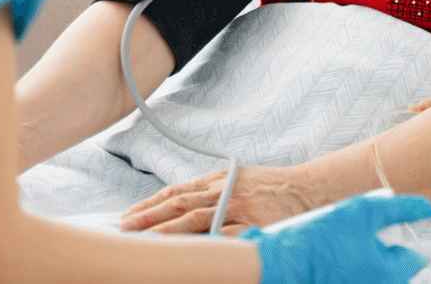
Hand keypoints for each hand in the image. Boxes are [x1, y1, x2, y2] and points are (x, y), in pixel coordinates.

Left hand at [119, 165, 312, 234]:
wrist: (306, 188)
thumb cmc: (270, 186)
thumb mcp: (237, 178)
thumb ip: (211, 189)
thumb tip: (180, 202)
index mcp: (217, 180)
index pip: (176, 192)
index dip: (150, 203)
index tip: (129, 214)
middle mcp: (222, 191)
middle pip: (179, 204)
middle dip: (149, 215)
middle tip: (125, 226)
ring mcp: (236, 208)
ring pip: (195, 219)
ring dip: (167, 230)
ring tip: (145, 239)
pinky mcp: (251, 224)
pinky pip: (223, 237)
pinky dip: (204, 243)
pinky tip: (187, 252)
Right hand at [241, 193, 430, 283]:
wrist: (282, 263)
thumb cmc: (322, 237)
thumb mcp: (363, 210)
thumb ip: (399, 208)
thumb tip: (429, 209)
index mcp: (389, 275)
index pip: (413, 259)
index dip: (396, 239)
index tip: (376, 231)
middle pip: (392, 269)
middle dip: (378, 253)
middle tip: (353, 239)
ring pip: (373, 276)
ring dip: (362, 261)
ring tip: (339, 249)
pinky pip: (354, 279)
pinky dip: (348, 271)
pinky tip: (331, 261)